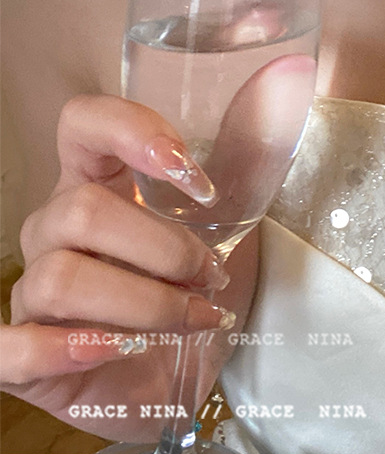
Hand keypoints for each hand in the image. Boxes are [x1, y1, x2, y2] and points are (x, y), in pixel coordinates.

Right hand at [2, 94, 234, 438]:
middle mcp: (56, 228)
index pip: (82, 122)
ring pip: (61, 277)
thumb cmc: (200, 291)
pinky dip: (67, 348)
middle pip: (80, 210)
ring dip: (146, 303)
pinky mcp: (25, 357)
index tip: (196, 179)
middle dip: (164, 248)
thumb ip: (245, 157)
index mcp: (100, 183)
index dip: (131, 132)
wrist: (186, 376)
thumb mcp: (233, 223)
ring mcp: (34, 291)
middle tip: (210, 276)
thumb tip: (288, 77)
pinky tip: (118, 348)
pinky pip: (14, 348)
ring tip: (192, 319)